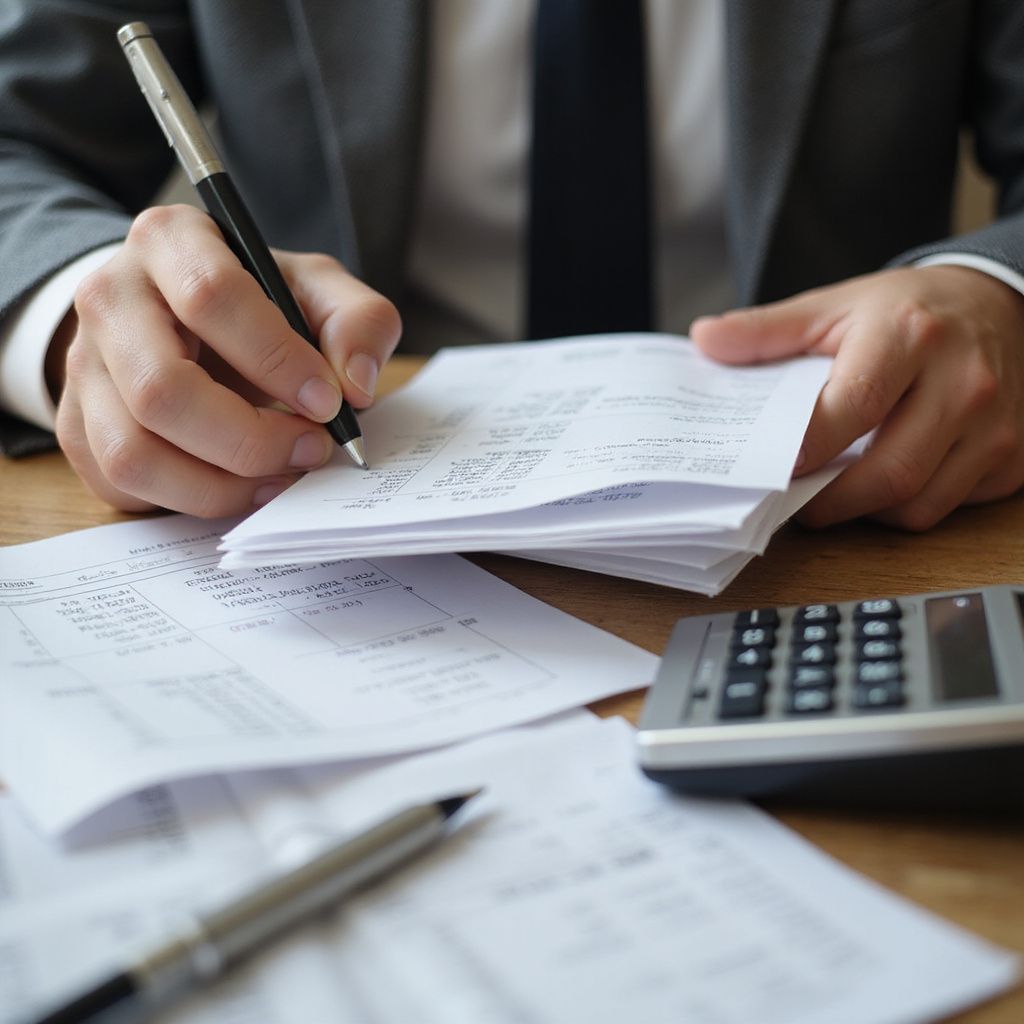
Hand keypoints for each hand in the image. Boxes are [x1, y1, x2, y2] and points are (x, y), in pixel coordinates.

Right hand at [51, 205, 400, 515]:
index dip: (277, 359)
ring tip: (281, 477)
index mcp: (169, 242)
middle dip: (250, 440)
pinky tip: (243, 486)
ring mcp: (82, 368)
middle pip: (161, 390)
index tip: (329, 402)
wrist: (185, 317)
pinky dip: (193, 500)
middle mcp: (109, 299)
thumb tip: (355, 385)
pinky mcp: (78, 427)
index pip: (211, 297)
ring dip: (221, 485)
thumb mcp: (319, 291)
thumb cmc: (258, 303)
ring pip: (133, 451)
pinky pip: (125, 486)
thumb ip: (357, 322)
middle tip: (312, 450)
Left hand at [691, 266, 1023, 529]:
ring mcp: (996, 425)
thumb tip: (704, 340)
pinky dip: (910, 506)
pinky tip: (886, 484)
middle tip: (796, 503)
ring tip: (838, 495)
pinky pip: (952, 505)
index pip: (852, 409)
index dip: (807, 450)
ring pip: (921, 503)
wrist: (1000, 303)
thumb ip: (767, 330)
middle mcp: (963, 382)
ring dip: (869, 513)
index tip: (773, 469)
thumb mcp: (836, 307)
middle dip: (832, 503)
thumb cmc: (908, 311)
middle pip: (890, 473)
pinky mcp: (1014, 457)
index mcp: (909, 337)